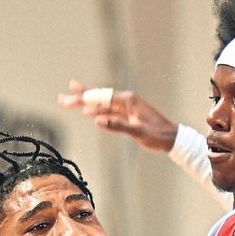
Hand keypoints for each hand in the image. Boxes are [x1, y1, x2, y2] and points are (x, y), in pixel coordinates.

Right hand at [58, 79, 177, 151]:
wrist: (172, 139)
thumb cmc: (158, 135)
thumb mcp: (138, 132)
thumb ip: (117, 126)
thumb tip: (96, 120)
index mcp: (128, 100)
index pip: (101, 97)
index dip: (84, 97)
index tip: (70, 96)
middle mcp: (125, 101)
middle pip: (98, 98)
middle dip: (80, 98)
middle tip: (62, 98)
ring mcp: (125, 108)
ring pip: (101, 105)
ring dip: (85, 104)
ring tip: (68, 102)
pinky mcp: (126, 117)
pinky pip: (107, 113)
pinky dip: (96, 112)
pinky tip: (86, 112)